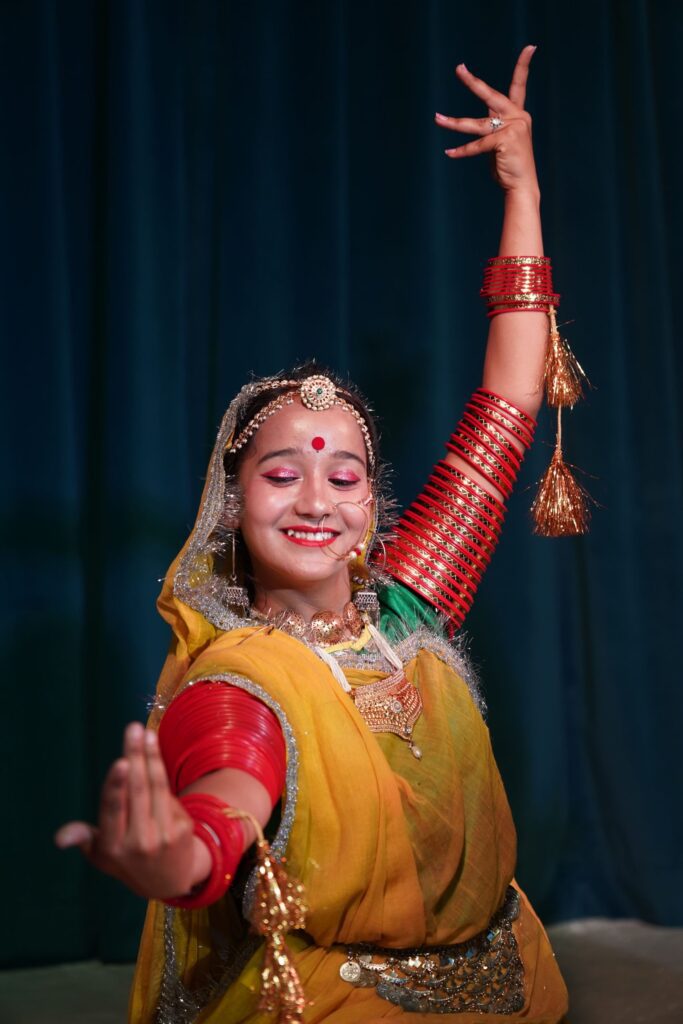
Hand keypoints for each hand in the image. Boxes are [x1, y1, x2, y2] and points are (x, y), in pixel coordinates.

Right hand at [55, 723, 199, 899]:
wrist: (168, 882)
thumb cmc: (126, 860)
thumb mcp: (101, 856)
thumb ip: (84, 839)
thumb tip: (59, 838)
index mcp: (113, 848)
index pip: (115, 811)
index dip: (118, 786)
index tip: (121, 762)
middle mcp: (139, 843)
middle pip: (139, 791)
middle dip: (136, 756)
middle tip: (133, 729)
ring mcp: (163, 836)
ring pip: (158, 787)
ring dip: (152, 756)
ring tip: (147, 733)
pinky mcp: (182, 829)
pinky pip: (168, 796)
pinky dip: (159, 776)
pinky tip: (153, 758)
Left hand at [434, 45, 538, 195]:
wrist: (522, 186)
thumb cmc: (509, 166)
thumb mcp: (501, 143)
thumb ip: (491, 130)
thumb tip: (472, 129)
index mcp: (518, 114)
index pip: (520, 86)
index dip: (524, 66)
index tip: (530, 47)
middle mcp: (517, 117)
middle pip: (491, 95)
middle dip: (472, 82)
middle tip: (458, 69)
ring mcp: (512, 127)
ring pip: (476, 124)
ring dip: (453, 123)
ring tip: (436, 118)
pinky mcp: (504, 141)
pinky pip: (477, 145)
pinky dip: (462, 151)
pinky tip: (449, 153)